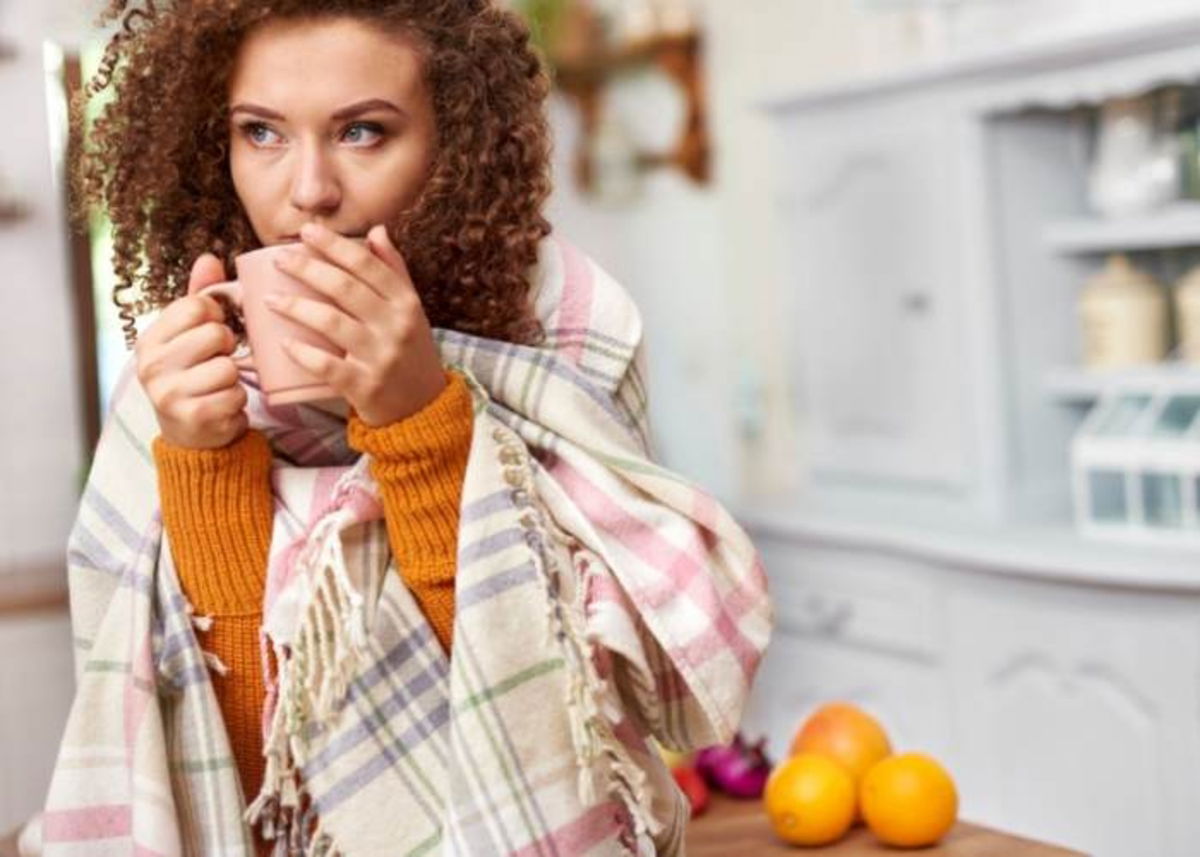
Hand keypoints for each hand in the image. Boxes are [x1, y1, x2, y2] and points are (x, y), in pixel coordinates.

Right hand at [135, 254, 248, 448]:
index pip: (196, 306)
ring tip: (218, 386)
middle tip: (216, 361)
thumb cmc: (193, 377)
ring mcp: (169, 393)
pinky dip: (236, 400)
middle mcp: (151, 365)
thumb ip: (199, 297)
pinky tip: (221, 405)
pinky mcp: (193, 416)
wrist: (189, 436)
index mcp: (150, 339)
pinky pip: (235, 394)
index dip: (216, 316)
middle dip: (227, 347)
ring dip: (233, 378)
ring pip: (228, 366)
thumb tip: (209, 258)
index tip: (213, 331)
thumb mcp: (189, 335)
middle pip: (215, 334)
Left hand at [266, 222, 446, 426]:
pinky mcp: (365, 386)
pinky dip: (304, 353)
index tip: (306, 232)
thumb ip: (394, 270)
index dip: (335, 245)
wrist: (423, 406)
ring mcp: (381, 357)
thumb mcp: (410, 310)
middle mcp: (395, 326)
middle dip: (308, 268)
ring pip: (331, 323)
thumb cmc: (409, 351)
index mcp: (406, 303)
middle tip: (279, 259)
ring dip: (296, 307)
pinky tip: (284, 342)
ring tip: (270, 299)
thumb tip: (376, 230)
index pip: (368, 265)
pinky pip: (328, 366)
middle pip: (345, 288)